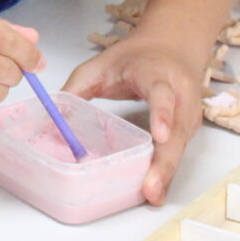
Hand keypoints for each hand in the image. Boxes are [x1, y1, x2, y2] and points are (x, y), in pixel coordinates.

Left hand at [63, 28, 205, 204]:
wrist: (173, 45)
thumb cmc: (137, 56)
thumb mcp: (102, 63)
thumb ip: (77, 87)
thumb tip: (51, 117)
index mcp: (157, 74)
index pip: (163, 94)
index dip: (162, 115)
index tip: (159, 136)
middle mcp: (180, 96)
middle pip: (177, 132)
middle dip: (165, 162)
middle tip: (151, 189)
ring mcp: (188, 115)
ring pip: (180, 147)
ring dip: (166, 173)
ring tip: (152, 195)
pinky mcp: (188, 129)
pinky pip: (178, 152)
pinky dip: (166, 171)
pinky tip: (154, 189)